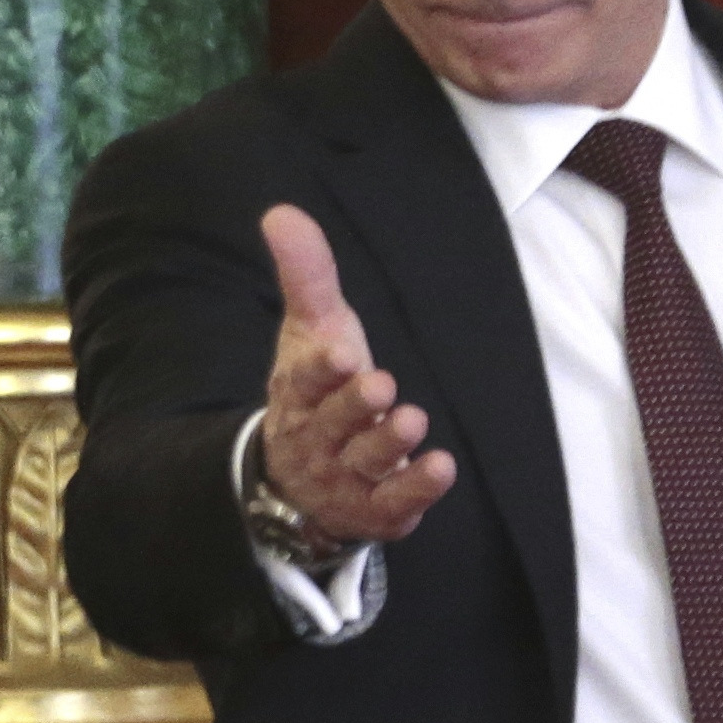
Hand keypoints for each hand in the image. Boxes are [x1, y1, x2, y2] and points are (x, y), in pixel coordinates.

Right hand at [259, 205, 457, 546]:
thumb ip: (306, 276)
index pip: (304, 381)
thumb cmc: (318, 393)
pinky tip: (441, 468)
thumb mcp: (313, 331)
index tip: (338, 353)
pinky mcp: (375, 510)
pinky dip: (416, 489)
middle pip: (332, 424)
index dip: (320, 371)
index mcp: (298, 392)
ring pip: (364, 463)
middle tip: (381, 385)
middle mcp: (316, 438)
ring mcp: (344, 478)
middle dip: (354, 407)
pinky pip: (394, 503)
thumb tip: (281, 212)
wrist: (302, 480)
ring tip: (413, 420)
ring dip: (388, 444)